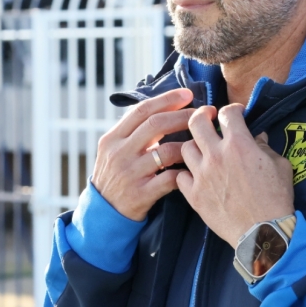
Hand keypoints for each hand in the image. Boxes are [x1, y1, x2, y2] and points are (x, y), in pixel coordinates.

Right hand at [91, 89, 194, 220]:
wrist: (104, 212)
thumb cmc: (116, 174)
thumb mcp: (113, 149)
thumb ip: (133, 130)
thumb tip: (163, 105)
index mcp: (112, 138)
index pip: (141, 111)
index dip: (166, 99)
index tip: (187, 94)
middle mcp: (119, 153)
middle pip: (155, 125)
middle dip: (182, 116)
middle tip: (201, 114)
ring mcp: (130, 174)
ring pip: (166, 151)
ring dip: (188, 144)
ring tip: (200, 142)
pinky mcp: (141, 194)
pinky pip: (170, 178)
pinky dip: (184, 171)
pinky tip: (193, 167)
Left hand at [177, 105, 294, 248]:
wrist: (263, 232)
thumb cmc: (276, 198)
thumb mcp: (280, 165)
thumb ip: (265, 147)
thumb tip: (257, 137)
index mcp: (239, 144)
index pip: (227, 113)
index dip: (232, 110)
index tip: (236, 114)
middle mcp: (215, 155)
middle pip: (196, 122)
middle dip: (202, 115)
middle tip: (208, 118)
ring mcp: (201, 175)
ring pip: (185, 148)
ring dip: (194, 145)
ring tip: (202, 150)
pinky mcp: (194, 195)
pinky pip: (180, 176)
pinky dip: (187, 173)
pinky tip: (196, 174)